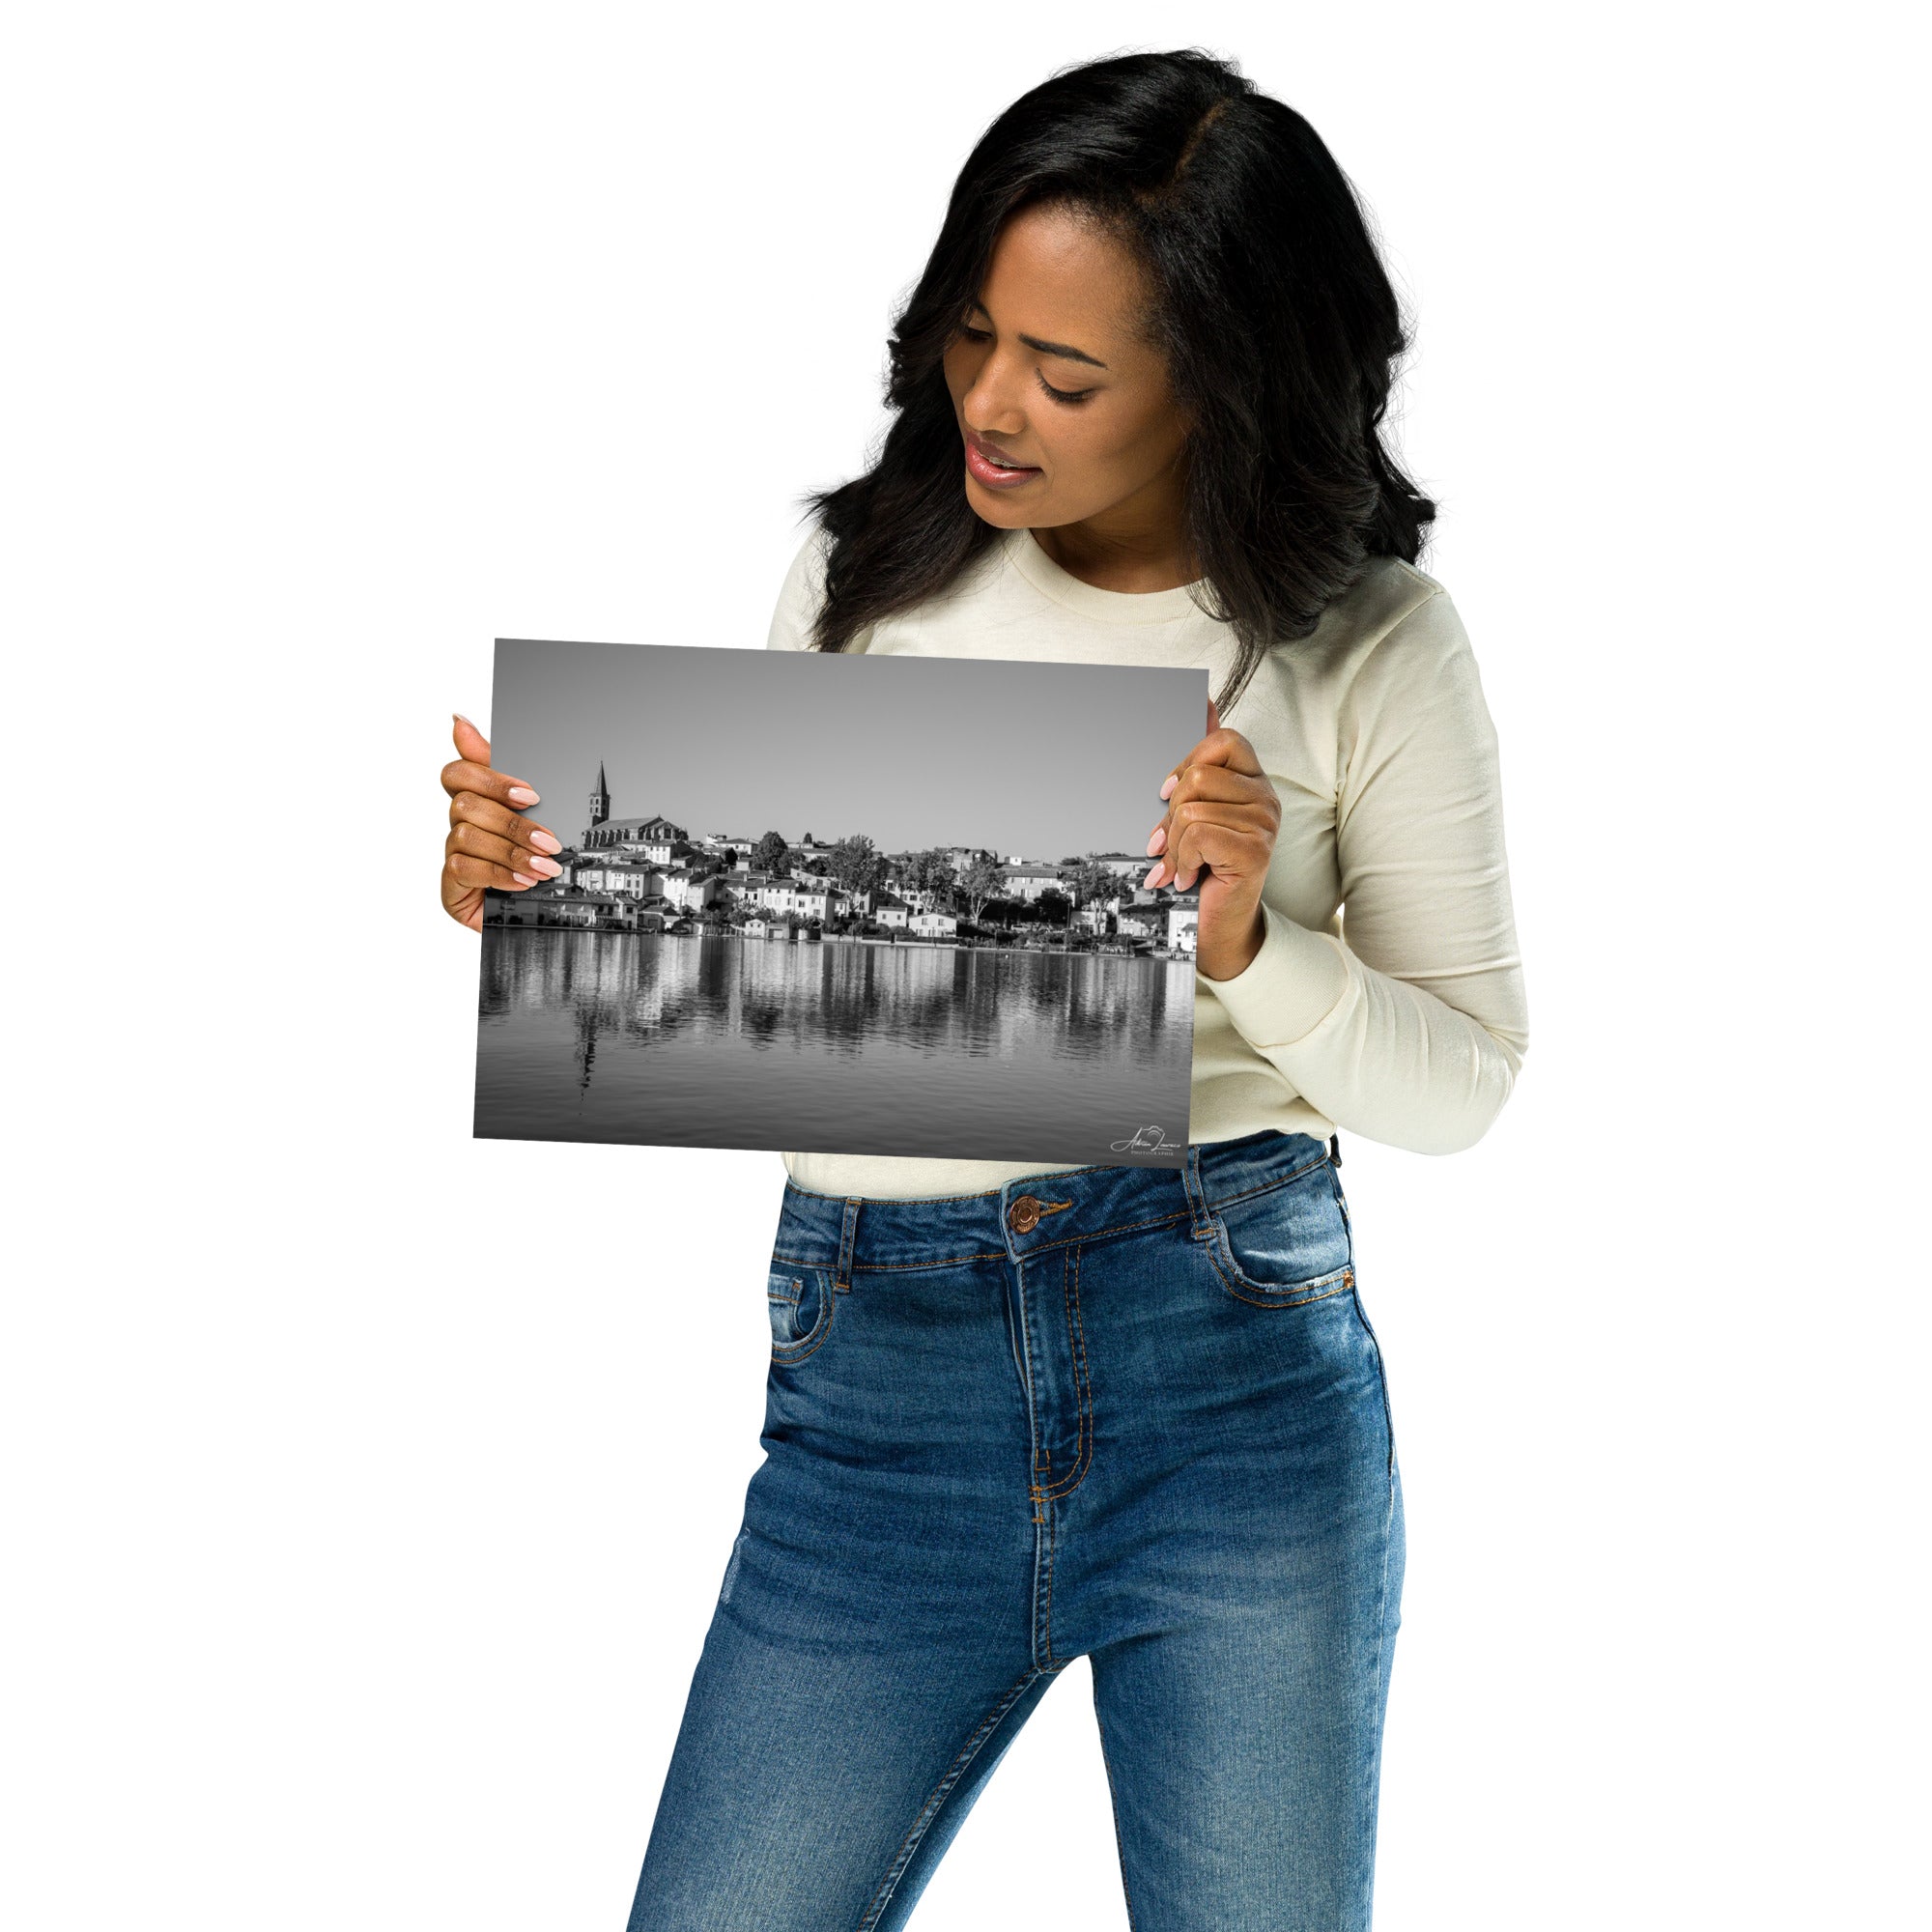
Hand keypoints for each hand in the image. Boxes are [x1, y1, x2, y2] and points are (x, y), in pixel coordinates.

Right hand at [440, 714, 563, 931]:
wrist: (544, 913)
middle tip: (550, 840)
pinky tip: (524, 882)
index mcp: (477, 800)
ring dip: (511, 852)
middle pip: (465, 805)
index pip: (458, 773)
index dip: (491, 779)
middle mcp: (459, 825)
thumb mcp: (535, 812)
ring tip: (545, 867)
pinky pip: (464, 868)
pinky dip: (499, 874)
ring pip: (467, 836)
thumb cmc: (537, 857)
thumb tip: (458, 720)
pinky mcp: (450, 886)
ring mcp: (453, 855)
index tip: (531, 795)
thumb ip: (503, 768)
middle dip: (513, 823)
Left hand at [1144, 696, 1279, 980]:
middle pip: (1200, 776)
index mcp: (1252, 780)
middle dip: (1170, 814)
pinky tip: (1186, 876)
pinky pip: (1198, 834)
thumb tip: (1202, 701)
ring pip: (1192, 809)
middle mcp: (1266, 796)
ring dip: (1174, 845)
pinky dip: (1181, 860)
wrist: (1215, 924)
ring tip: (1179, 865)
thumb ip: (1199, 762)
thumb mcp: (1194, 811)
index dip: (1187, 761)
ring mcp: (1265, 823)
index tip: (1165, 794)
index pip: (1223, 739)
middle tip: (1166, 842)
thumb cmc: (1202, 866)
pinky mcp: (1255, 849)